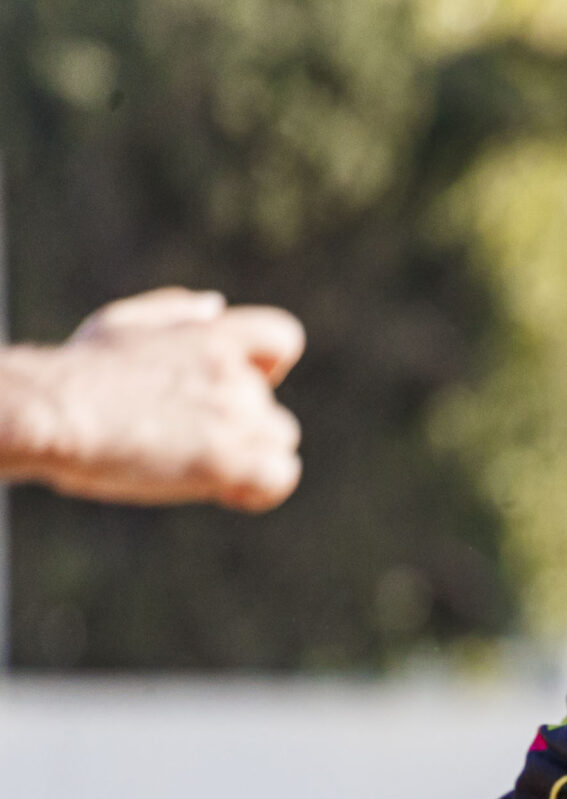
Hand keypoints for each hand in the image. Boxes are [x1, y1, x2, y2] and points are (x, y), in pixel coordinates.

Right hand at [7, 287, 305, 508]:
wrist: (51, 412)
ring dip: (247, 458)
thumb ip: (175, 314)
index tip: (236, 386)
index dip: (269, 367)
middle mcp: (233, 374)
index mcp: (212, 336)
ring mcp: (233, 416)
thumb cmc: (77, 372)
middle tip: (183, 441)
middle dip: (239, 430)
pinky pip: (281, 476)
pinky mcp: (227, 459)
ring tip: (192, 465)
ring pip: (278, 442)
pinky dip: (263, 489)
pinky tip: (226, 492)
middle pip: (271, 409)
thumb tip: (215, 306)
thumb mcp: (122, 324)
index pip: (283, 337)